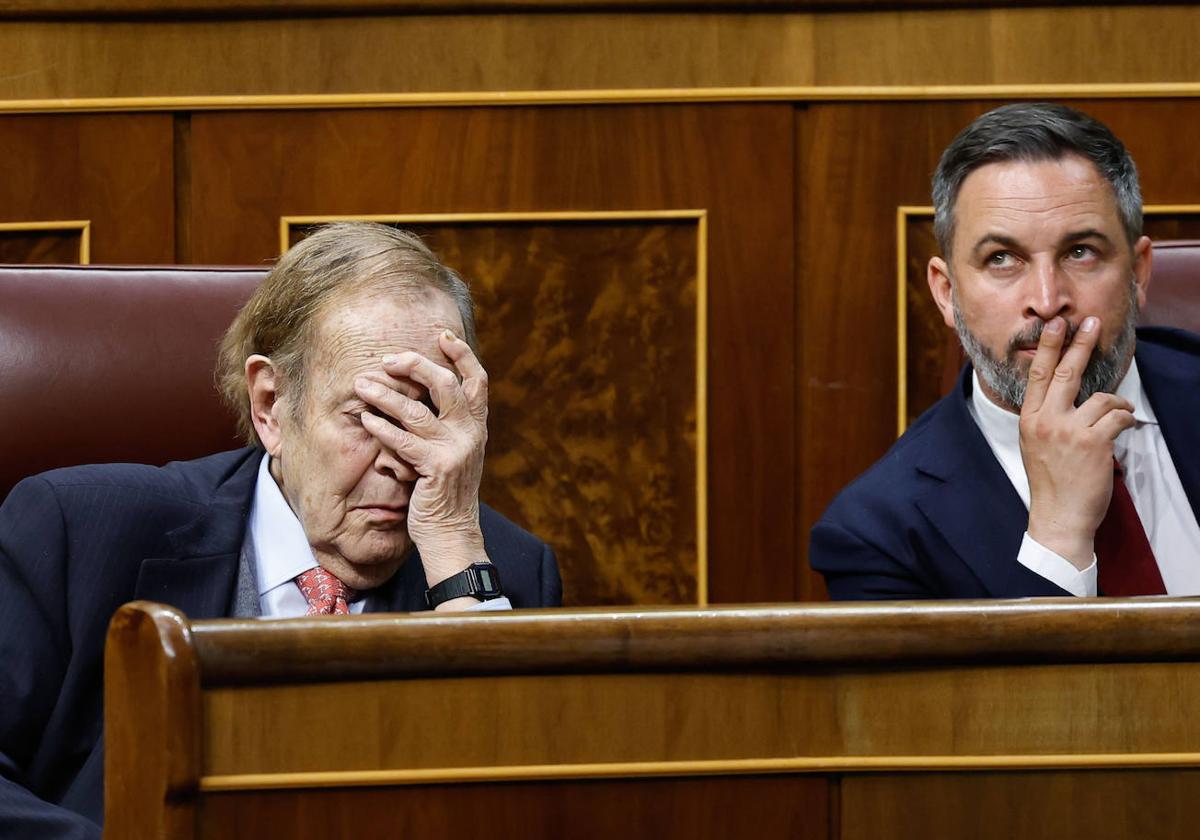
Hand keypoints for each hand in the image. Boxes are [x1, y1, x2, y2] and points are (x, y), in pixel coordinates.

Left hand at [354, 330, 489, 596]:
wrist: (453, 534)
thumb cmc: (445, 493)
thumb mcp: (455, 454)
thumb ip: (448, 425)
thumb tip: (424, 394)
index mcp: (477, 426)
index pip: (477, 380)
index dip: (462, 354)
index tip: (443, 335)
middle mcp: (472, 433)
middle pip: (445, 383)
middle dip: (415, 365)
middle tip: (388, 359)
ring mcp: (456, 450)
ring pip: (417, 409)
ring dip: (385, 394)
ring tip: (361, 384)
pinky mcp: (437, 467)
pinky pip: (403, 440)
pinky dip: (381, 427)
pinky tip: (365, 420)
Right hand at [1020, 316, 1134, 568]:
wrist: (1059, 517)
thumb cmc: (1051, 483)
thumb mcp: (1035, 445)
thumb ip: (1046, 418)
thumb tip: (1065, 395)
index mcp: (1029, 420)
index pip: (1038, 375)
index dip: (1048, 347)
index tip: (1056, 325)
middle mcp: (1046, 422)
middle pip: (1065, 373)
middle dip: (1080, 344)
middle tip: (1090, 322)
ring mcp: (1068, 431)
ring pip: (1101, 398)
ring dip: (1117, 404)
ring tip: (1120, 416)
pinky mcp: (1093, 443)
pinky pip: (1117, 417)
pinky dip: (1127, 419)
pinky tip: (1126, 427)